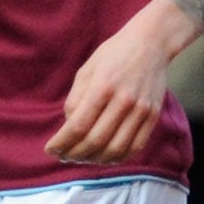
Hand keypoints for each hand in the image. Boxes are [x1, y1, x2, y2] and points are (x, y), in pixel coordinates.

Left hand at [44, 7, 178, 162]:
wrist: (150, 44)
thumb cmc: (112, 56)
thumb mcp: (86, 71)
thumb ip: (75, 100)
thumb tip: (69, 127)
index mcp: (102, 87)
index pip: (78, 126)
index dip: (62, 142)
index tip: (50, 150)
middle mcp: (124, 101)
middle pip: (96, 140)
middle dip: (75, 154)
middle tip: (63, 156)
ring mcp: (142, 110)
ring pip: (117, 148)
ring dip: (95, 160)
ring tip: (81, 158)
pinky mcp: (153, 116)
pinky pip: (136, 146)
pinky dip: (118, 157)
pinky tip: (104, 157)